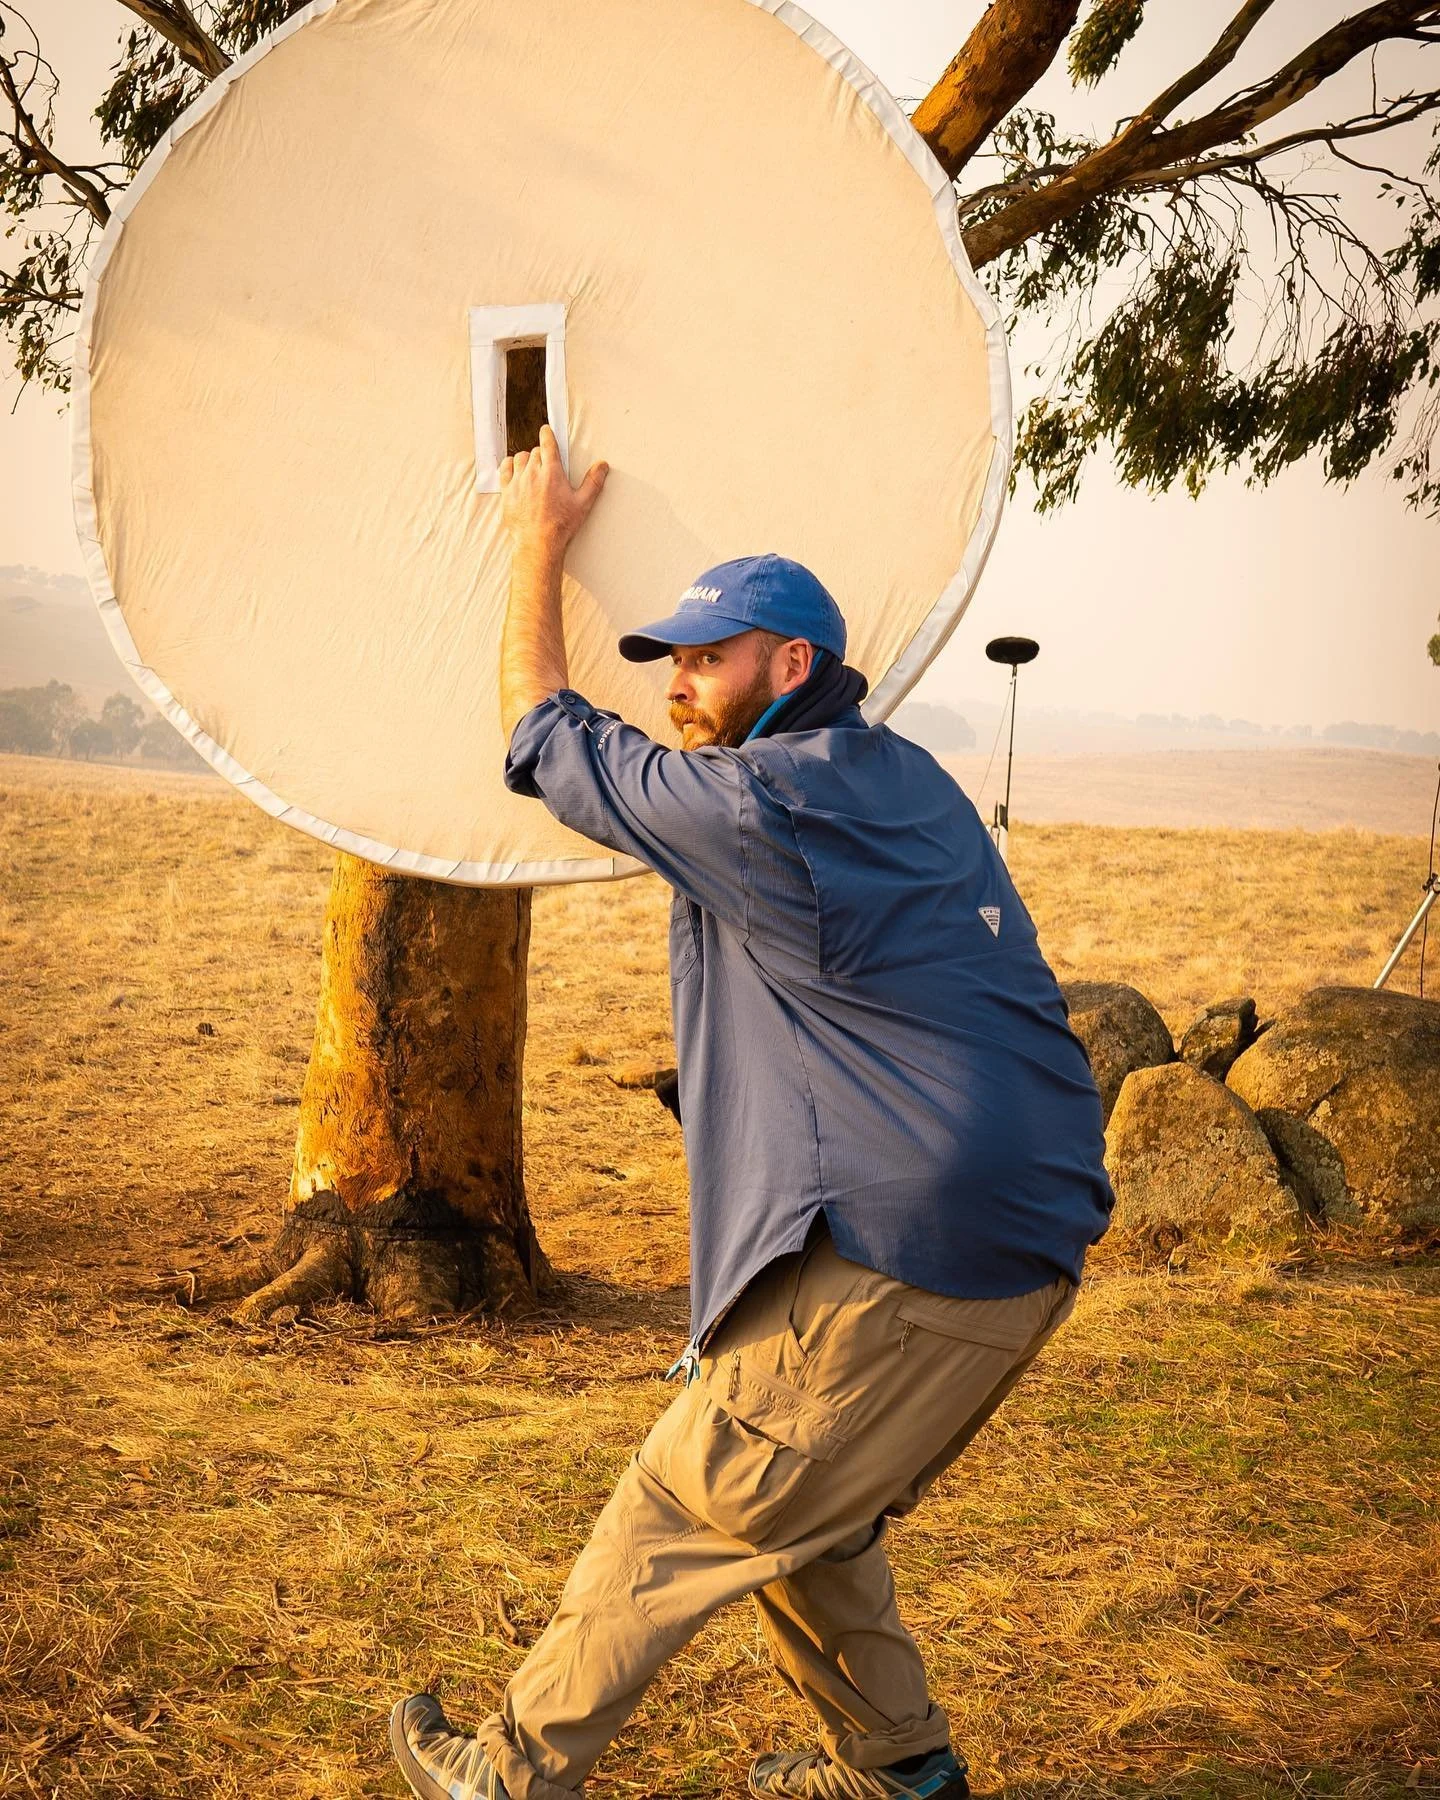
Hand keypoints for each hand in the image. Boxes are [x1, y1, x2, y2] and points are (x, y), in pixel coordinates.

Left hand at [499, 423, 607, 551]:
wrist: (538, 543)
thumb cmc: (560, 525)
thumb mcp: (583, 504)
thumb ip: (593, 482)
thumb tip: (602, 466)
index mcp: (552, 473)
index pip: (548, 444)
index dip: (547, 434)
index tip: (546, 430)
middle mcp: (533, 473)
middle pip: (535, 451)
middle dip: (541, 454)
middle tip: (546, 464)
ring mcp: (518, 482)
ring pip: (520, 458)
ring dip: (527, 460)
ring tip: (532, 468)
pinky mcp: (507, 492)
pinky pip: (504, 469)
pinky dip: (510, 466)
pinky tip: (515, 470)